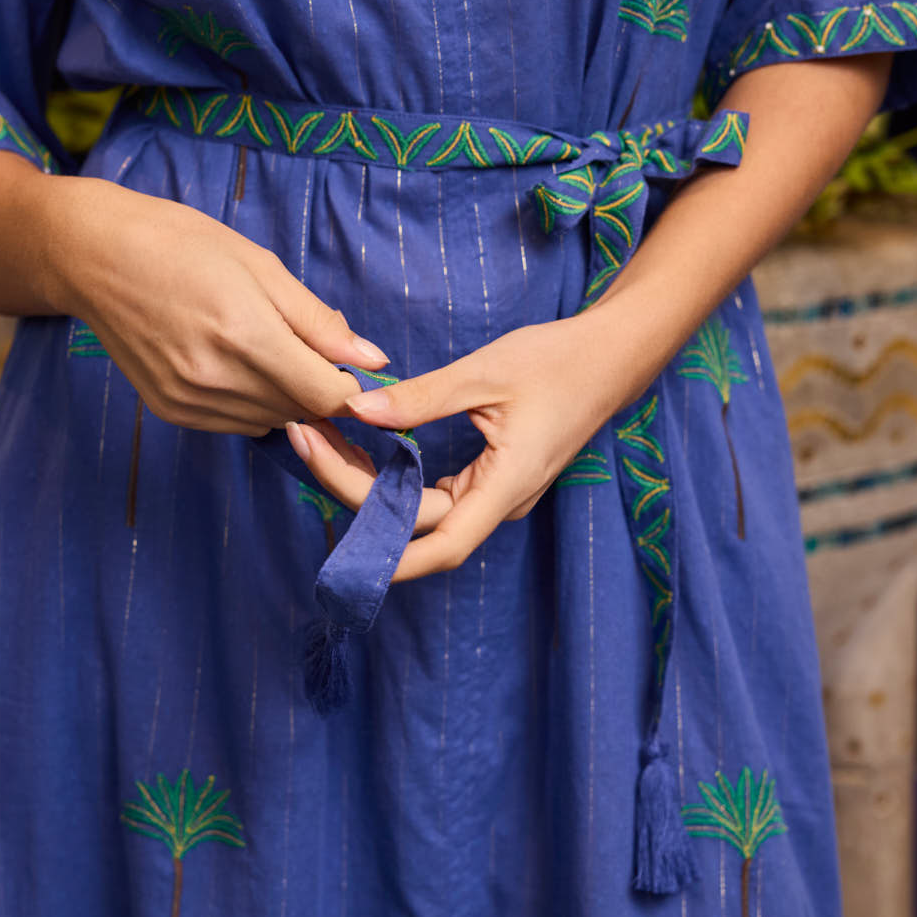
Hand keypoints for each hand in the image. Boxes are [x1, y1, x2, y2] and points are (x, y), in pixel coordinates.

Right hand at [41, 175, 386, 433]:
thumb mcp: (261, 266)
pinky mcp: (172, 412)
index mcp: (246, 335)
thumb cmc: (180, 244)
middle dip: (320, 389)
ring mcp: (190, 400)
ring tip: (267, 349)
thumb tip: (372, 357)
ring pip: (273, 422)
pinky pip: (238, 425)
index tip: (356, 369)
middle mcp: (217, 378)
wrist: (92, 256)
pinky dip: (254, 405)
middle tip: (310, 349)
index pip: (328, 396)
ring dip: (287, 398)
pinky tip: (237, 365)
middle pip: (303, 412)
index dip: (352, 388)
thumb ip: (318, 321)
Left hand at [285, 312, 642, 579]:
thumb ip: (419, 399)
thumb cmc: (557, 361)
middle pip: (417, 524)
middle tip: (305, 437)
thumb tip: (356, 410)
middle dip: (354, 490)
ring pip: (422, 511)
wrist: (610, 356)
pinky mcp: (491, 478)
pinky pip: (435, 493)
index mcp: (506, 487)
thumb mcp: (484, 373)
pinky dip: (395, 475)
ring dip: (371, 484)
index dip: (388, 559)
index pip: (440, 546)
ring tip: (321, 440)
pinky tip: (361, 447)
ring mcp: (496, 493)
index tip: (335, 545)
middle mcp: (500, 502)